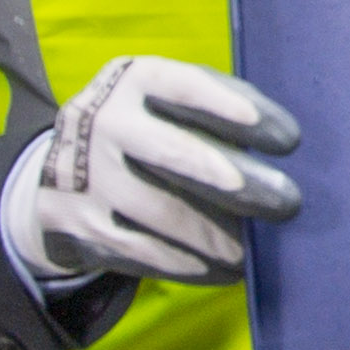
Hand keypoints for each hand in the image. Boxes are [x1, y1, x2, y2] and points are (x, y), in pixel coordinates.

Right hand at [0, 55, 303, 287]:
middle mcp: (102, 119)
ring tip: (254, 251)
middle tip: (287, 203)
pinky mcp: (77, 222)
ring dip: (216, 237)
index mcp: (133, 78)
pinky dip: (188, 265)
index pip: (187, 85)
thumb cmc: (148, 127)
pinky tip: (222, 270)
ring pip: (160, 212)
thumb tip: (281, 151)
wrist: (59, 169)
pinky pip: (140, 251)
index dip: (237, 109)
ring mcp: (80, 173)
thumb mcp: (168, 102)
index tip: (289, 139)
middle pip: (174, 154)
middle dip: (239, 183)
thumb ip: (216, 111)